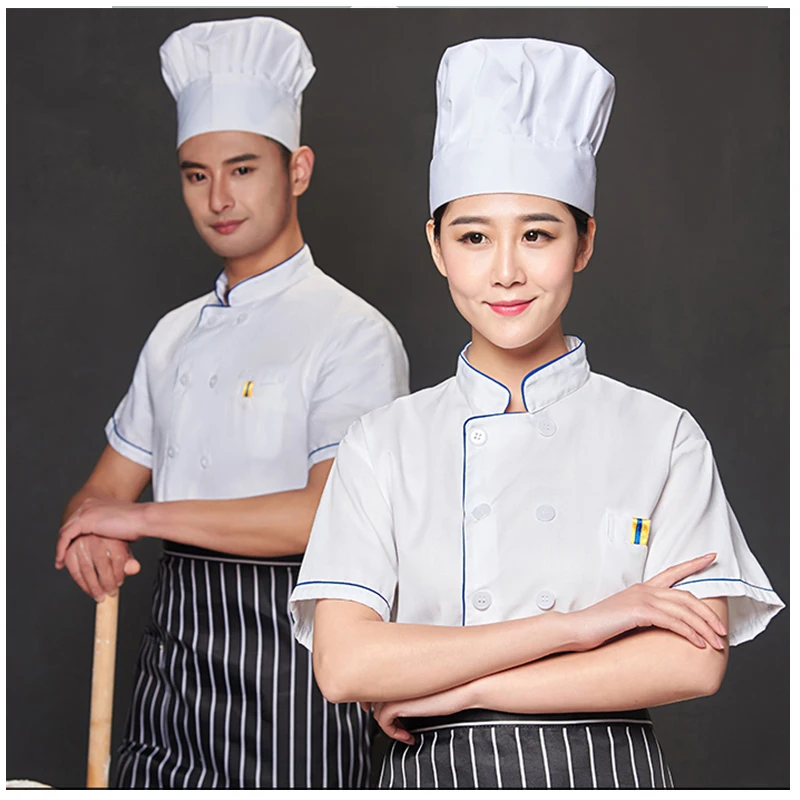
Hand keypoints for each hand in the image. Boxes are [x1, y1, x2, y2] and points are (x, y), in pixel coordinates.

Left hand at [55, 497, 146, 568]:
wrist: (142, 519)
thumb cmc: (138, 524)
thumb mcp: (120, 531)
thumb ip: (111, 538)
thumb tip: (110, 551)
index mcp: (97, 504)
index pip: (78, 520)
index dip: (73, 536)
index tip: (72, 549)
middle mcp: (89, 505)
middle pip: (69, 525)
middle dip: (65, 542)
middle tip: (63, 558)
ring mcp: (86, 511)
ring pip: (65, 531)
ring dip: (62, 548)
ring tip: (61, 562)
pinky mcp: (84, 519)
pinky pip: (65, 536)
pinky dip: (61, 549)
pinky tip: (62, 560)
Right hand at [59, 534, 140, 601]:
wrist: (91, 532)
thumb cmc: (109, 544)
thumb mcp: (123, 549)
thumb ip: (129, 560)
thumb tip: (134, 569)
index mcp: (111, 536)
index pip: (118, 557)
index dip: (119, 573)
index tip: (119, 583)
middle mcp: (95, 538)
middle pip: (102, 563)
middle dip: (106, 582)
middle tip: (111, 593)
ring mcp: (81, 544)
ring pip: (87, 569)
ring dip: (93, 587)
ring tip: (99, 596)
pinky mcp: (69, 552)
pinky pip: (75, 571)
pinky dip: (81, 584)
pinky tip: (89, 591)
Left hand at [365, 683, 474, 744]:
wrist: (464, 687)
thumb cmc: (451, 686)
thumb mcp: (426, 685)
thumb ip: (410, 687)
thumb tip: (401, 701)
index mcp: (399, 667)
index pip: (376, 682)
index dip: (378, 700)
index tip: (390, 715)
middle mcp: (392, 675)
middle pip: (373, 697)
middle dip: (381, 714)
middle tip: (397, 727)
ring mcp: (392, 688)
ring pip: (376, 710)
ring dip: (389, 725)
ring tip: (404, 732)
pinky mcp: (395, 703)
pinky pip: (382, 722)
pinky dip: (393, 733)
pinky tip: (408, 736)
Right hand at [571, 553, 726, 651]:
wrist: (577, 629)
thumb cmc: (597, 627)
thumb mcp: (624, 617)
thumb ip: (643, 615)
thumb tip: (660, 626)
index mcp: (641, 589)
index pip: (672, 571)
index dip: (693, 564)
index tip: (711, 557)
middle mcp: (644, 590)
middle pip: (687, 596)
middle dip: (709, 614)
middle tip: (723, 630)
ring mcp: (641, 599)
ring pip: (684, 610)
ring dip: (704, 627)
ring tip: (717, 642)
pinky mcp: (639, 612)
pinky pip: (673, 622)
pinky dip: (689, 633)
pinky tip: (698, 643)